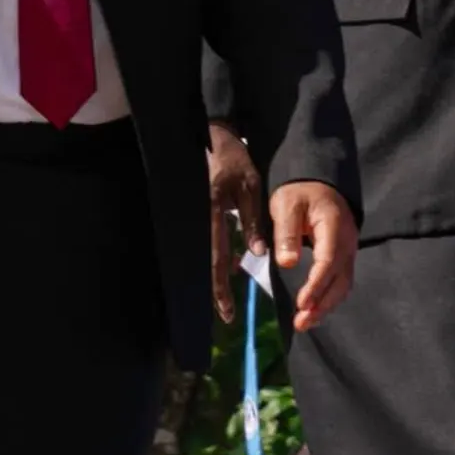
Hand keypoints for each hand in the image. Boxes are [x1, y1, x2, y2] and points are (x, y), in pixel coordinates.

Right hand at [208, 122, 267, 325]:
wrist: (212, 138)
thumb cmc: (233, 160)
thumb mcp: (250, 186)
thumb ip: (252, 220)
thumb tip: (257, 255)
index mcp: (213, 212)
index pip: (216, 257)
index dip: (221, 286)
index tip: (228, 311)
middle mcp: (201, 219)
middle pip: (206, 263)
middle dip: (216, 290)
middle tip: (226, 315)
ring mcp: (198, 217)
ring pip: (206, 255)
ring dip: (216, 278)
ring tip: (226, 302)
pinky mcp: (201, 215)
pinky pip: (208, 242)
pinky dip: (216, 260)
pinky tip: (226, 271)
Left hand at [271, 181, 357, 332]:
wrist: (318, 185)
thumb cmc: (299, 193)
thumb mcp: (286, 205)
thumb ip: (286, 232)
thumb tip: (286, 263)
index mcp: (334, 226)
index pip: (328, 261)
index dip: (316, 285)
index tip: (301, 303)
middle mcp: (347, 242)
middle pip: (340, 279)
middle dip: (322, 304)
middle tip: (301, 323)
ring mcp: (349, 250)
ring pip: (343, 284)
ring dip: (326, 306)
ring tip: (305, 322)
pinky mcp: (345, 257)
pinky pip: (341, 281)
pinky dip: (329, 298)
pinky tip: (314, 310)